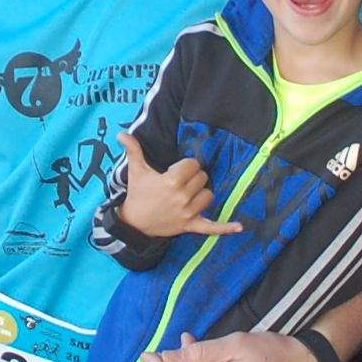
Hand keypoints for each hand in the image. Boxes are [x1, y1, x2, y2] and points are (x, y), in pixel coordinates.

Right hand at [114, 131, 233, 239]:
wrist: (134, 223)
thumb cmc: (138, 194)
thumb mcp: (136, 171)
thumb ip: (133, 150)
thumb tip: (122, 133)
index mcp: (170, 181)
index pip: (193, 165)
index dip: (186, 166)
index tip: (176, 170)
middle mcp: (182, 197)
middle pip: (202, 178)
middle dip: (193, 178)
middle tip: (179, 182)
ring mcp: (188, 213)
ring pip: (209, 195)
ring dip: (201, 193)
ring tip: (188, 194)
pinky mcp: (191, 226)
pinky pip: (212, 227)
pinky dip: (225, 228)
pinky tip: (239, 227)